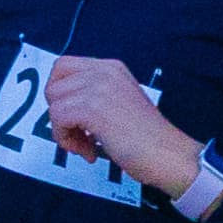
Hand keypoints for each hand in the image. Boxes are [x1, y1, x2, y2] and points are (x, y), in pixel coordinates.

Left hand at [43, 55, 205, 200]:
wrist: (169, 155)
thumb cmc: (150, 139)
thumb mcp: (120, 103)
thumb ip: (95, 97)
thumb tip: (65, 106)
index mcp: (112, 69)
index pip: (64, 67)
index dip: (60, 94)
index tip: (72, 116)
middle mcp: (104, 72)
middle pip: (54, 83)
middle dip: (58, 111)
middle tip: (76, 131)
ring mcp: (98, 88)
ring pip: (53, 102)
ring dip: (63, 130)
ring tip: (86, 145)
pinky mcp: (92, 108)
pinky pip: (57, 118)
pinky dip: (65, 139)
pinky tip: (87, 150)